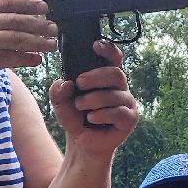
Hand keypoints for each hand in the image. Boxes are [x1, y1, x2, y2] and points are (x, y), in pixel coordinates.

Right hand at [0, 0, 59, 87]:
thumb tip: (3, 24)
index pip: (5, 2)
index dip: (27, 3)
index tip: (43, 5)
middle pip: (16, 20)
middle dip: (38, 24)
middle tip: (54, 27)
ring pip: (16, 38)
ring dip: (37, 41)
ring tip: (51, 44)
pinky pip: (8, 57)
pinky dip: (24, 58)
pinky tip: (36, 60)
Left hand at [48, 40, 138, 156]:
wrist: (81, 142)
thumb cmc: (75, 116)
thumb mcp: (60, 102)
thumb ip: (58, 91)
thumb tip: (66, 83)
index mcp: (106, 77)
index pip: (113, 58)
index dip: (107, 49)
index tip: (95, 45)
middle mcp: (119, 87)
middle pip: (116, 73)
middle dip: (96, 76)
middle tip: (80, 83)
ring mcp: (126, 103)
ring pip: (116, 94)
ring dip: (94, 99)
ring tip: (80, 106)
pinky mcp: (129, 119)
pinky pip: (119, 112)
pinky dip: (102, 114)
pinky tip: (92, 118)